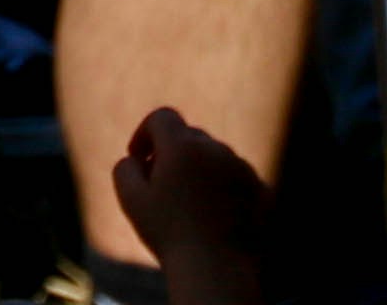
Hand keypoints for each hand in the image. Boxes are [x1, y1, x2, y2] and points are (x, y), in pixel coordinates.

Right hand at [109, 109, 271, 304]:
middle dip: (172, 153)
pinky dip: (225, 190)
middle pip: (190, 137)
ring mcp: (243, 169)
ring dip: (201, 171)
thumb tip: (134, 158)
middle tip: (161, 185)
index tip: (139, 157)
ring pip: (216, 158)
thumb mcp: (132, 200)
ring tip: (190, 206)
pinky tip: (215, 217)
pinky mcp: (262, 190)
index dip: (145, 133)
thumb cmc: (170, 234)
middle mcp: (216, 149)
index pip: (162, 118)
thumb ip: (125, 168)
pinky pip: (238, 179)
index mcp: (182, 145)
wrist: (217, 269)